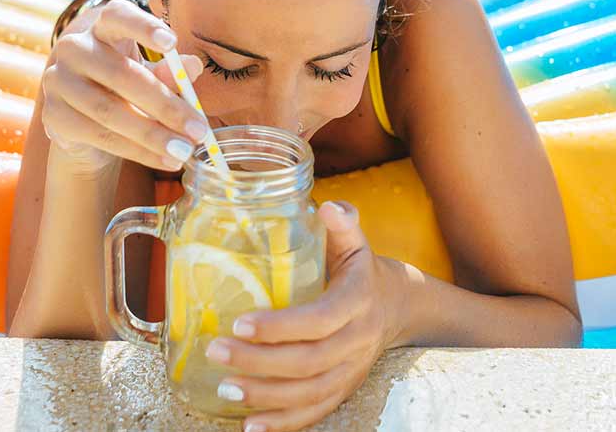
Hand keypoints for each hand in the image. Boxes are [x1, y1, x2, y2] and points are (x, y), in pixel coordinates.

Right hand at [41, 0, 207, 172]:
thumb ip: (169, 72)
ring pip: (109, 111)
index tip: (172, 42)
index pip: (117, 15)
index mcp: (101, 28)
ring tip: (185, 150)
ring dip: (153, 135)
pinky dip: (137, 151)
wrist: (87, 125)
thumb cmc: (125, 90)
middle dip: (165, 105)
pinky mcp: (53, 115)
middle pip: (120, 74)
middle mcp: (74, 48)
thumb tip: (193, 67)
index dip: (143, 26)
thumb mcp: (150, 76)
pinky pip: (99, 136)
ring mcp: (58, 81)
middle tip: (199, 129)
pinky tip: (164, 159)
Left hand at [203, 201, 400, 431]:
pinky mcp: (344, 389)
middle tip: (217, 351)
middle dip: (260, 362)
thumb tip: (329, 206)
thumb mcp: (356, 242)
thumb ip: (342, 224)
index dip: (280, 327)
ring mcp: (351, 369)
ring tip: (225, 387)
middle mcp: (357, 340)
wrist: (398, 307)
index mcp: (357, 300)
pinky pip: (315, 412)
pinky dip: (283, 423)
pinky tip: (250, 426)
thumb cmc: (360, 269)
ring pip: (310, 392)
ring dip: (266, 396)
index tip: (240, 323)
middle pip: (309, 361)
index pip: (320, 319)